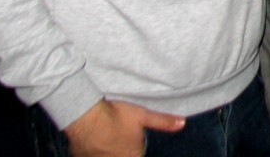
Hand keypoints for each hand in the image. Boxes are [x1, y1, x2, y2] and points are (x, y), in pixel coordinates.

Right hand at [65, 99, 184, 156]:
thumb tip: (182, 123)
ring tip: (109, 139)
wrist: (86, 117)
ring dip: (111, 152)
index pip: (139, 156)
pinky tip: (96, 143)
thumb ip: (163, 122)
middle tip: (119, 138)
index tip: (132, 142)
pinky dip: (96, 153)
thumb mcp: (143, 116)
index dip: (136, 150)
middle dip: (124, 151)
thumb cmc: (116, 117)